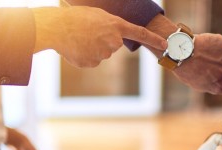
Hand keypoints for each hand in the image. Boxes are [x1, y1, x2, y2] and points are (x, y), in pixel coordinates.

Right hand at [33, 6, 166, 67]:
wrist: (55, 27)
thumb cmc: (74, 17)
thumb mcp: (96, 15)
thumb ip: (109, 26)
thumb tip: (113, 38)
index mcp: (116, 26)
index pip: (140, 33)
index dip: (153, 39)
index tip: (165, 44)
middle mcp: (113, 41)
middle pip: (113, 45)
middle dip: (102, 40)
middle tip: (87, 32)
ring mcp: (103, 54)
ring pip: (101, 54)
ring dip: (91, 48)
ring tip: (78, 38)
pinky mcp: (92, 63)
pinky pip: (91, 60)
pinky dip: (83, 56)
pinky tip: (75, 47)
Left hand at [173, 33, 221, 93]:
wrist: (182, 52)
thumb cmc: (186, 69)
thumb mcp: (197, 84)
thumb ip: (211, 83)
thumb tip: (215, 80)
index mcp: (220, 87)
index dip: (218, 79)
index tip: (210, 74)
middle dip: (219, 67)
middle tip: (205, 62)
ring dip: (217, 55)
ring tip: (202, 53)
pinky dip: (216, 43)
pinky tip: (205, 44)